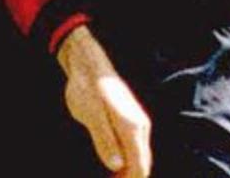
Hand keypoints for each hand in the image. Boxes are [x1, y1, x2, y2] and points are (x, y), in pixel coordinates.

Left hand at [56, 25, 151, 176]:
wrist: (89, 63)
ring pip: (140, 156)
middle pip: (142, 164)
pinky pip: (135, 147)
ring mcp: (138, 122)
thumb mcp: (91, 115)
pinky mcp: (131, 119)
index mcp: (132, 128)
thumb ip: (104, 140)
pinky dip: (128, 161)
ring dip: (129, 172)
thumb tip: (116, 166)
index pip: (139, 166)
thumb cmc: (87, 88)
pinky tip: (114, 168)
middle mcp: (140, 127)